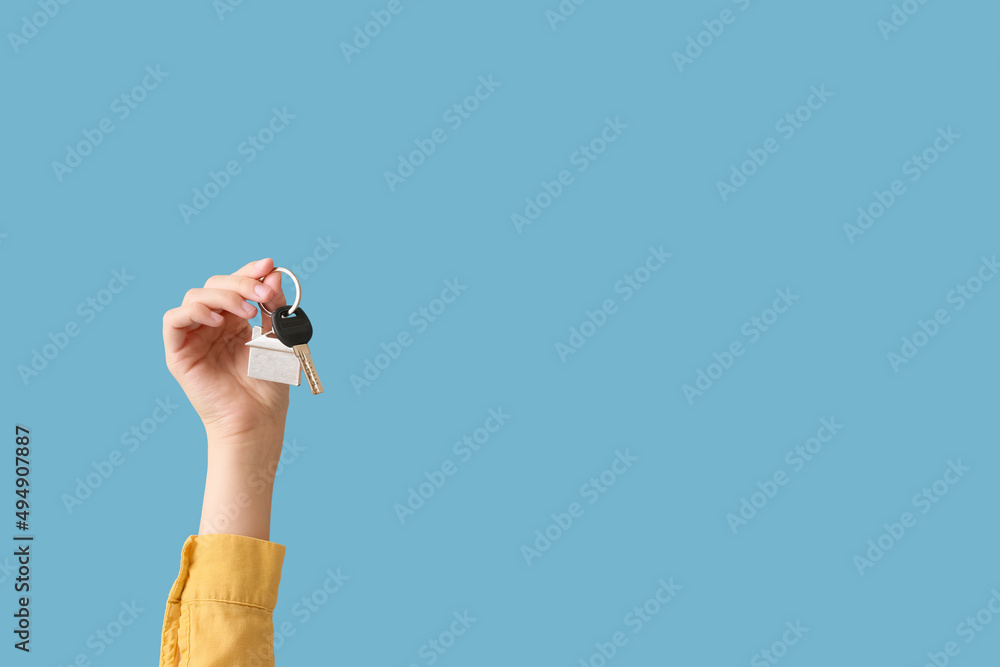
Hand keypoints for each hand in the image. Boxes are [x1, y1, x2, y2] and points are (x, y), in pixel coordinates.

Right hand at [163, 258, 289, 445]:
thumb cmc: (268, 385)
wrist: (257, 419)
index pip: (234, 284)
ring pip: (194, 296)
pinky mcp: (178, 354)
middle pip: (214, 285)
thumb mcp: (277, 337)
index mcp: (234, 321)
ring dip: (223, 295)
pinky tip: (219, 321)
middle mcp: (212, 326)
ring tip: (248, 312)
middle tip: (264, 293)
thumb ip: (273, 306)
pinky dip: (195, 312)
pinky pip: (173, 320)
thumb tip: (273, 274)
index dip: (249, 271)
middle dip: (241, 283)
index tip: (269, 266)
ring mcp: (194, 338)